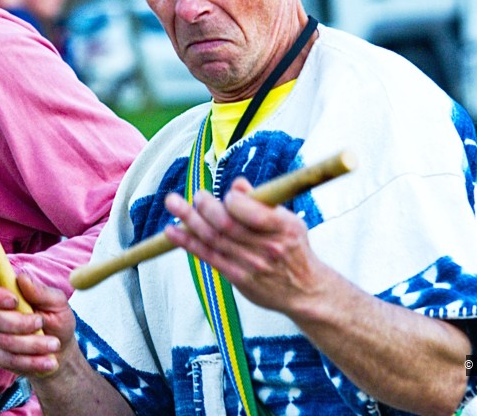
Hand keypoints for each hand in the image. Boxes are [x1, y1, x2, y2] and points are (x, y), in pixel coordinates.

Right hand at [0, 271, 72, 376]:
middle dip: (22, 324)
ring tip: (54, 344)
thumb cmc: (58, 320)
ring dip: (33, 344)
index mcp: (6, 294)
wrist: (61, 350)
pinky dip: (32, 361)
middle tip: (42, 323)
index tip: (15, 301)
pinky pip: (9, 360)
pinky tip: (48, 361)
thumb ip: (41, 291)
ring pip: (4, 342)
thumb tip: (22, 278)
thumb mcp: (57, 304)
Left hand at [163, 176, 326, 313]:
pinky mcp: (238, 279)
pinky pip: (209, 257)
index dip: (233, 200)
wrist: (305, 291)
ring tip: (173, 203)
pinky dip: (188, 242)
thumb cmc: (294, 249)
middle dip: (206, 207)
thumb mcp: (289, 221)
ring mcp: (251, 266)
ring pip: (213, 239)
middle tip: (197, 194)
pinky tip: (172, 231)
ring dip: (189, 220)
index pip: (252, 212)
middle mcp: (267, 248)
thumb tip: (238, 185)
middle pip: (227, 225)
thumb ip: (263, 203)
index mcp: (283, 228)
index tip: (227, 194)